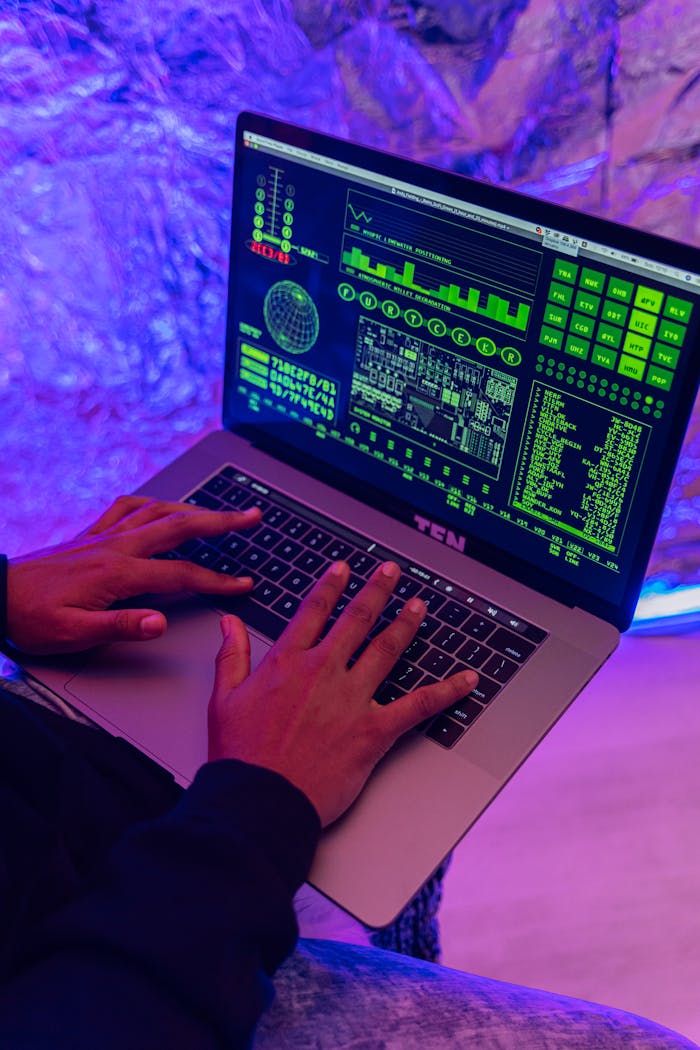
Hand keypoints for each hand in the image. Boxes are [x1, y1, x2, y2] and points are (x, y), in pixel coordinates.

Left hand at [6, 495, 261, 654]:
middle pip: (180, 526)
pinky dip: (151, 502)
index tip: (243, 584)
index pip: (181, 575)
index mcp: (117, 573)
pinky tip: (160, 505)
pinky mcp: (89, 535)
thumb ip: (120, 627)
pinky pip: (127, 507)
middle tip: (252, 516)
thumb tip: (161, 623)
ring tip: (219, 512)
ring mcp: (102, 536)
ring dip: (194, 508)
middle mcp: (114, 546)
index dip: (217, 581)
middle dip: (221, 521)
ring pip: (158, 510)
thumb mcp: (73, 634)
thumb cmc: (30, 618)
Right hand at [208, 560, 477, 826]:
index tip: (343, 570)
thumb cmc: (241, 755)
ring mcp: (351, 698)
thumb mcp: (223, 699)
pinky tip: (465, 680)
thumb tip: (229, 623)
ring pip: (387, 649)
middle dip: (377, 591)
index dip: (331, 586)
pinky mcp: (373, 730)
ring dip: (406, 623)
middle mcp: (323, 671)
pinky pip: (417, 705)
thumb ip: (231, 655)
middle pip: (356, 619)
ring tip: (420, 606)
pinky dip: (446, 691)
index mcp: (287, 662)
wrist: (260, 799)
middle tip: (391, 572)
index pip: (314, 611)